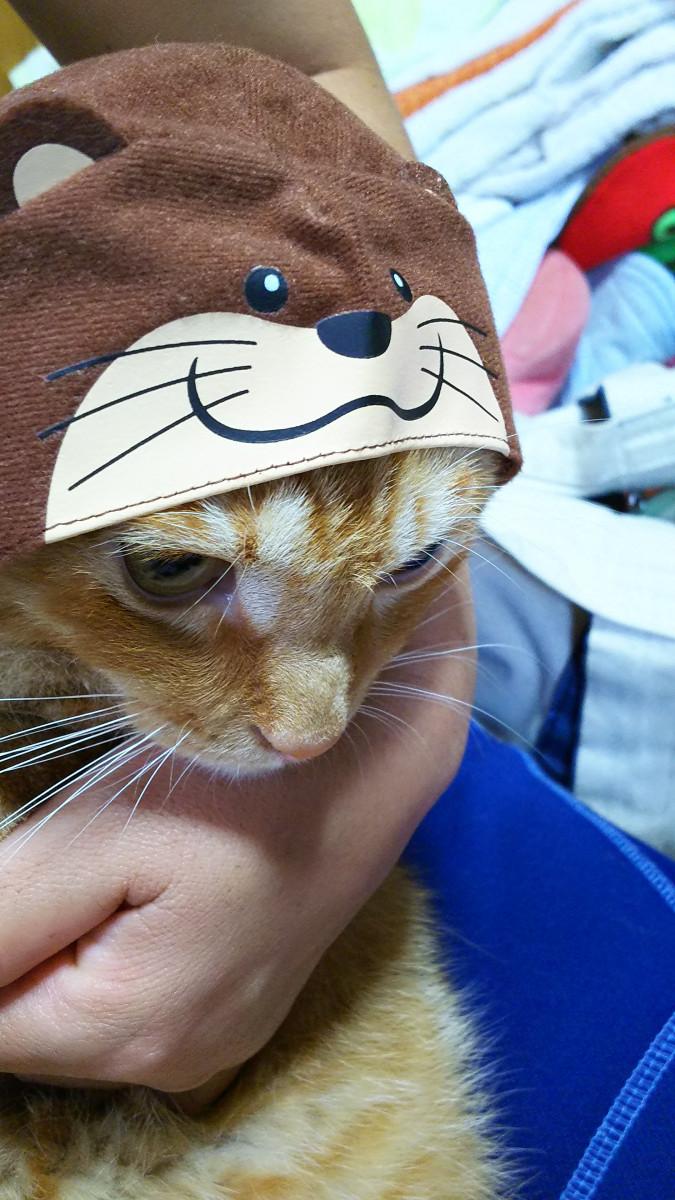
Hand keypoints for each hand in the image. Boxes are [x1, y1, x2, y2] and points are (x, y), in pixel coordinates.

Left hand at [0, 568, 474, 1104]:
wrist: (374, 762)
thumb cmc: (246, 782)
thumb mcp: (99, 834)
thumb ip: (2, 914)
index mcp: (133, 1030)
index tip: (41, 859)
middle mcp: (172, 1062)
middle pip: (26, 1022)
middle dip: (20, 939)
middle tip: (75, 844)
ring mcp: (210, 1041)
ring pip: (74, 1012)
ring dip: (60, 943)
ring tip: (114, 857)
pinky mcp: (230, 1011)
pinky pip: (128, 1002)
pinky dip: (107, 951)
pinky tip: (144, 884)